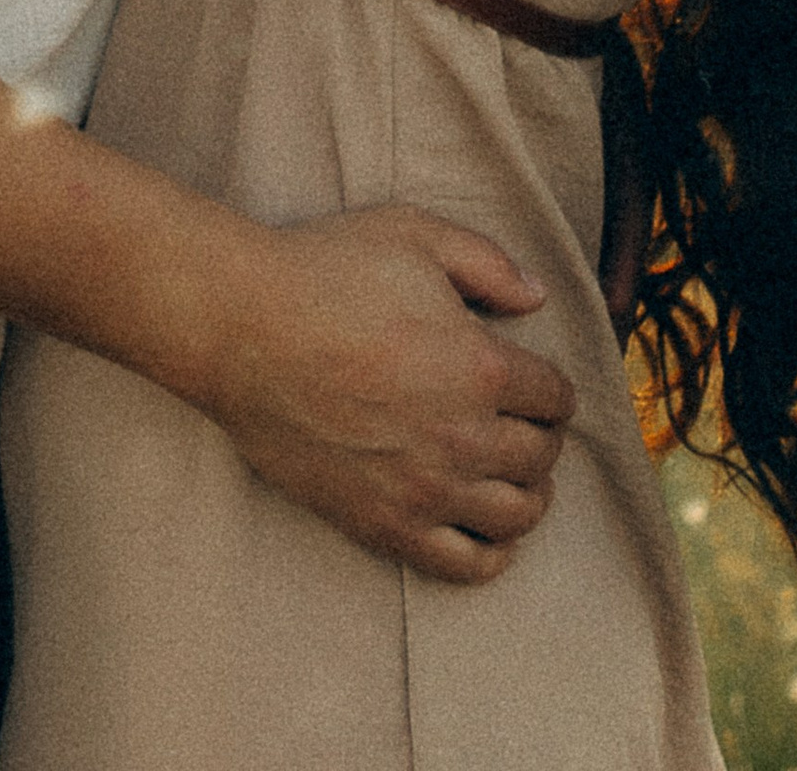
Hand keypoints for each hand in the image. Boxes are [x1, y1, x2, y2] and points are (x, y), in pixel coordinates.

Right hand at [201, 206, 572, 582]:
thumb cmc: (323, 271)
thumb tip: (537, 297)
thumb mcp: (412, 233)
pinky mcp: (383, 524)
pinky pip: (466, 564)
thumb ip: (487, 262)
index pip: (555, 397)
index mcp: (481, 366)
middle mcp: (464, 437)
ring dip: (525, 493)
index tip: (532, 382)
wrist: (241, 327)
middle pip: (541, 458)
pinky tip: (484, 528)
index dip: (549, 385)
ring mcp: (425, 489)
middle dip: (540, 437)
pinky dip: (492, 553)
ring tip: (506, 472)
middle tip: (519, 423)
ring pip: (516, 515)